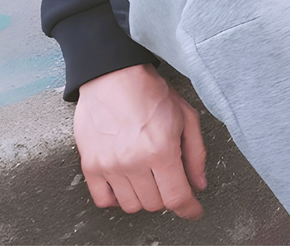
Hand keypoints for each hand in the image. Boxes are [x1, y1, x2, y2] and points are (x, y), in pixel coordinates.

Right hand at [75, 64, 206, 218]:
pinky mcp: (90, 165)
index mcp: (161, 150)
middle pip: (155, 203)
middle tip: (168, 178)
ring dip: (144, 197)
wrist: (113, 77)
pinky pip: (103, 200)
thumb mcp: (187, 117)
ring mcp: (109, 166)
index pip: (176, 197)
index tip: (193, 211)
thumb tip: (199, 184)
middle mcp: (134, 162)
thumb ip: (196, 154)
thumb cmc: (152, 93)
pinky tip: (126, 183)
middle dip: (167, 195)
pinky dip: (117, 198)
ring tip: (148, 177)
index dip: (189, 209)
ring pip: (131, 205)